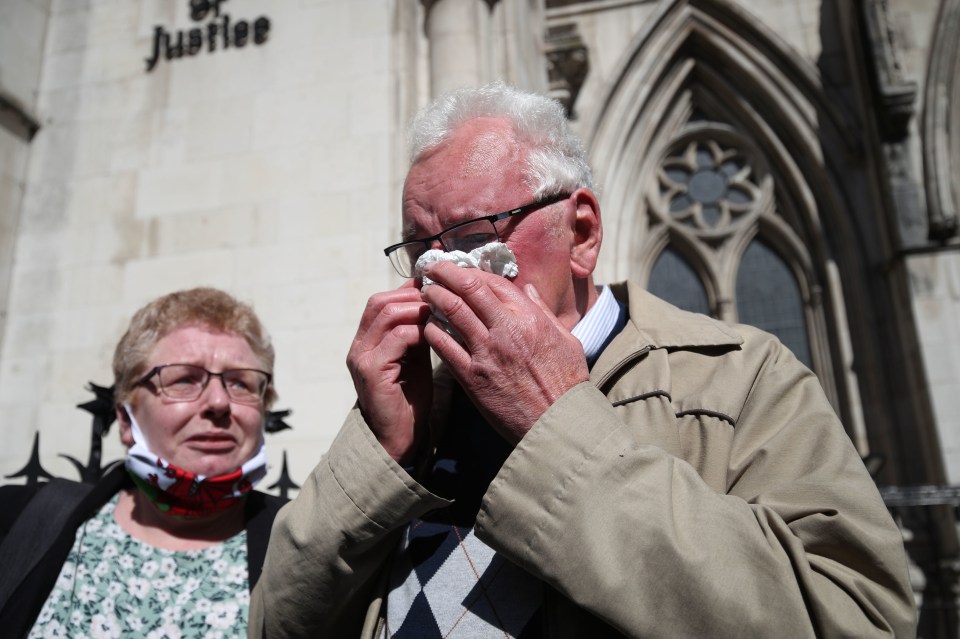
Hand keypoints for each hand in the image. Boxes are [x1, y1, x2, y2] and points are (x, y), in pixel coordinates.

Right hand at [346, 283, 433, 463]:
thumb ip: (417, 333)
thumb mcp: (413, 358)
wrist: (398, 439)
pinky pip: (396, 337)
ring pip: (388, 314)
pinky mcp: (372, 371)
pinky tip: (434, 336)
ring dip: (417, 311)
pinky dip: (418, 331)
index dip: (406, 292)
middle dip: (412, 297)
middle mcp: (358, 346)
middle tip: (439, 300)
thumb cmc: (408, 400)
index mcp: (365, 341)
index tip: (433, 291)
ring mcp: (362, 358)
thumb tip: (434, 304)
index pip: (379, 301)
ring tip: (439, 315)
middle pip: (380, 302)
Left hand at [421, 262, 589, 443]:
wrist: (558, 422)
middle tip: (432, 270)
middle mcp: (506, 329)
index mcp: (530, 317)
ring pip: (451, 311)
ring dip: (434, 297)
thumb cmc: (566, 383)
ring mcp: (487, 352)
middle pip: (467, 288)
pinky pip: (443, 345)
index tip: (457, 268)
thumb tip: (527, 288)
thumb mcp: (566, 339)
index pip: (492, 282)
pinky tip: (428, 325)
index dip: (470, 271)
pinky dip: (432, 330)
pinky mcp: (472, 377)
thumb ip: (543, 310)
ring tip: (425, 292)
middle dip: (445, 274)